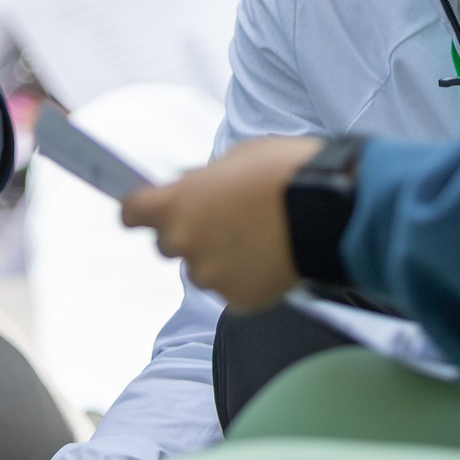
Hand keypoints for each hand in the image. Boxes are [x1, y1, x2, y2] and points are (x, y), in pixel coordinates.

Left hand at [121, 136, 321, 309]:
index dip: (139, 211)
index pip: (131, 213)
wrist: (328, 209)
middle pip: (167, 244)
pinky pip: (232, 291)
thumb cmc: (283, 173)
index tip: (144, 211)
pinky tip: (271, 259)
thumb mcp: (234, 160)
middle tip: (222, 222)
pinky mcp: (238, 300)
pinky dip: (246, 279)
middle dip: (187, 234)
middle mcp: (184, 242)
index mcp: (175, 203)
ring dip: (218, 259)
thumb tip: (192, 189)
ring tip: (256, 240)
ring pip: (202, 270)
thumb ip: (203, 182)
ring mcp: (210, 275)